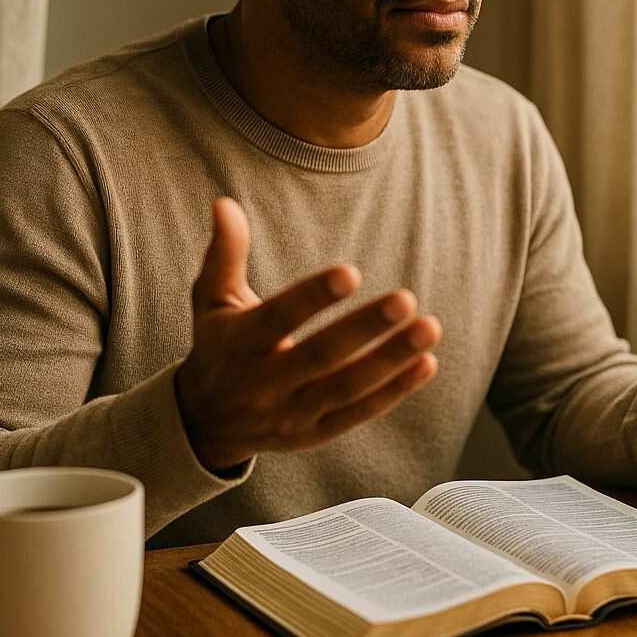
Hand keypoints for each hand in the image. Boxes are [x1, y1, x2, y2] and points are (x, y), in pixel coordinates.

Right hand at [174, 198, 439, 472]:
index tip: (350, 272)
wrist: (207, 422)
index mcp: (237, 345)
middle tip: (406, 298)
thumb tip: (223, 203)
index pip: (276, 320)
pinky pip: (360, 413)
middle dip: (364, 329)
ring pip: (346, 389)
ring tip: (429, 328)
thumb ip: (225, 254)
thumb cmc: (219, 345)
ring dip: (391, 360)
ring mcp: (291, 415)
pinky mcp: (315, 434)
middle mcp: (262, 385)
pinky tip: (426, 363)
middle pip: (319, 357)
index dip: (311, 297)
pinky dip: (395, 391)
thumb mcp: (210, 300)